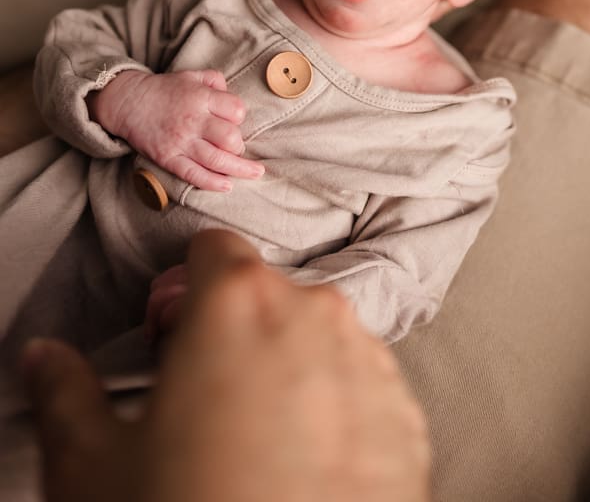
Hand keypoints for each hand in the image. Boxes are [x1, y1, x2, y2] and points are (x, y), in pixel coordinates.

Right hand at [23, 230, 430, 501]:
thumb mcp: (95, 468)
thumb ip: (67, 394)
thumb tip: (49, 359)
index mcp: (238, 303)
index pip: (212, 249)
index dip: (183, 290)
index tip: (172, 335)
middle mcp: (315, 316)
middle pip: (267, 296)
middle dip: (234, 332)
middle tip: (205, 402)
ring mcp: (372, 366)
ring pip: (319, 340)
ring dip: (290, 370)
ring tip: (256, 446)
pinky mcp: (410, 422)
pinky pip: (364, 391)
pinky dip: (337, 413)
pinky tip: (305, 471)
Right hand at [88, 69, 264, 190]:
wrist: (129, 102)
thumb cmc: (165, 89)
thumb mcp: (191, 76)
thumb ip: (215, 80)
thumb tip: (231, 94)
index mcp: (201, 98)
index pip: (236, 110)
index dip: (240, 116)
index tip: (236, 121)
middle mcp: (193, 120)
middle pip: (230, 138)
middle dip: (240, 144)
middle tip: (237, 146)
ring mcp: (180, 141)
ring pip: (217, 160)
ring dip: (240, 169)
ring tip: (255, 173)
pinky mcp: (168, 158)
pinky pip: (193, 174)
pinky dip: (212, 183)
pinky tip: (227, 185)